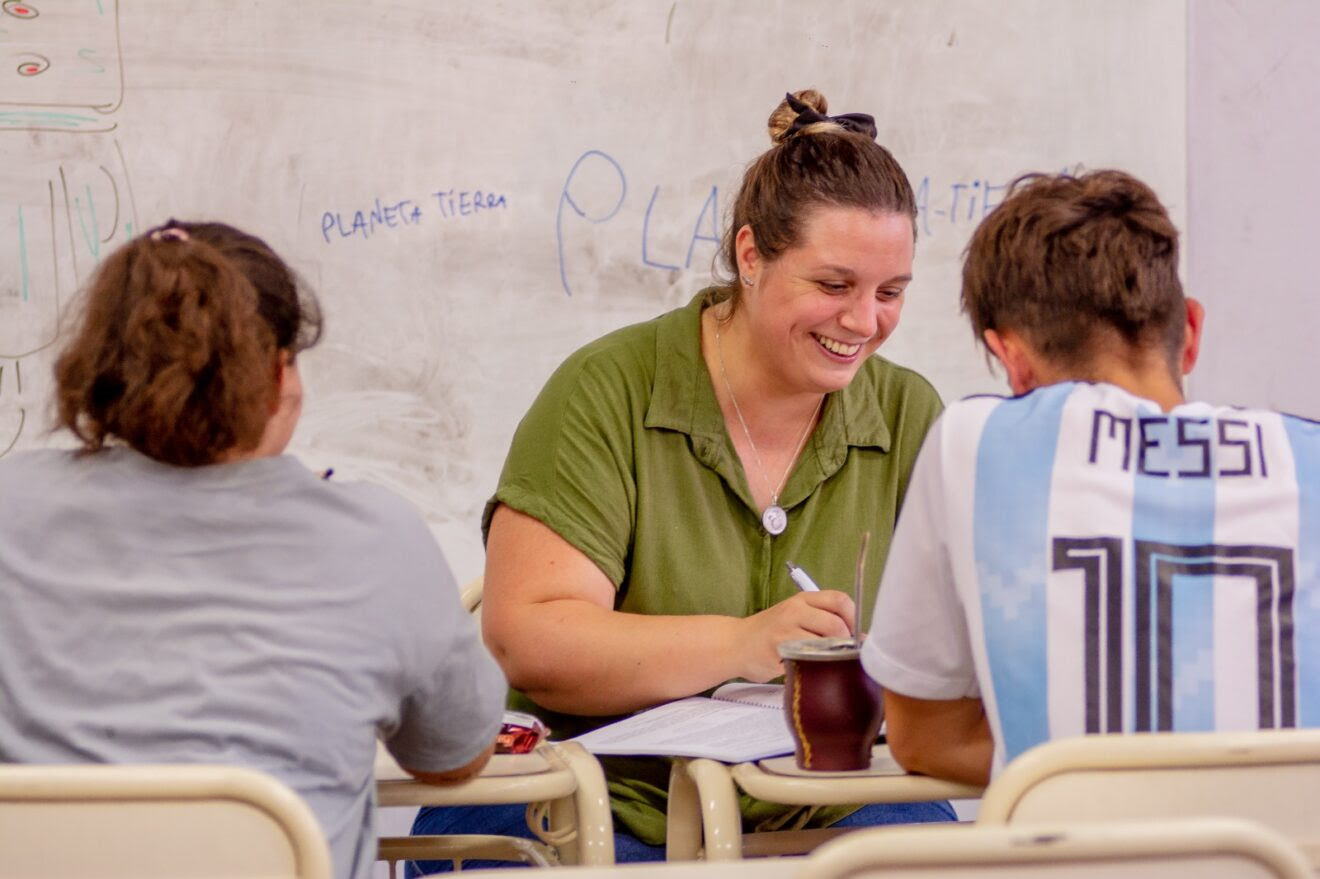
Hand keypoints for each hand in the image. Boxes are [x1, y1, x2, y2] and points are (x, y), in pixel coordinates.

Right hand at [734, 590, 854, 682]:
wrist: (735, 644)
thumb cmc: (770, 633)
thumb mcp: (795, 616)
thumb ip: (823, 620)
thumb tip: (860, 638)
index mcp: (802, 599)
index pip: (839, 600)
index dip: (853, 618)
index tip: (855, 635)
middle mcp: (794, 611)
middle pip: (835, 625)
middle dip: (845, 643)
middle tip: (842, 654)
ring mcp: (785, 631)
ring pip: (824, 644)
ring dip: (831, 657)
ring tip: (826, 662)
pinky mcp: (778, 650)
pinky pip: (808, 659)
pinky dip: (814, 666)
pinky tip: (808, 667)